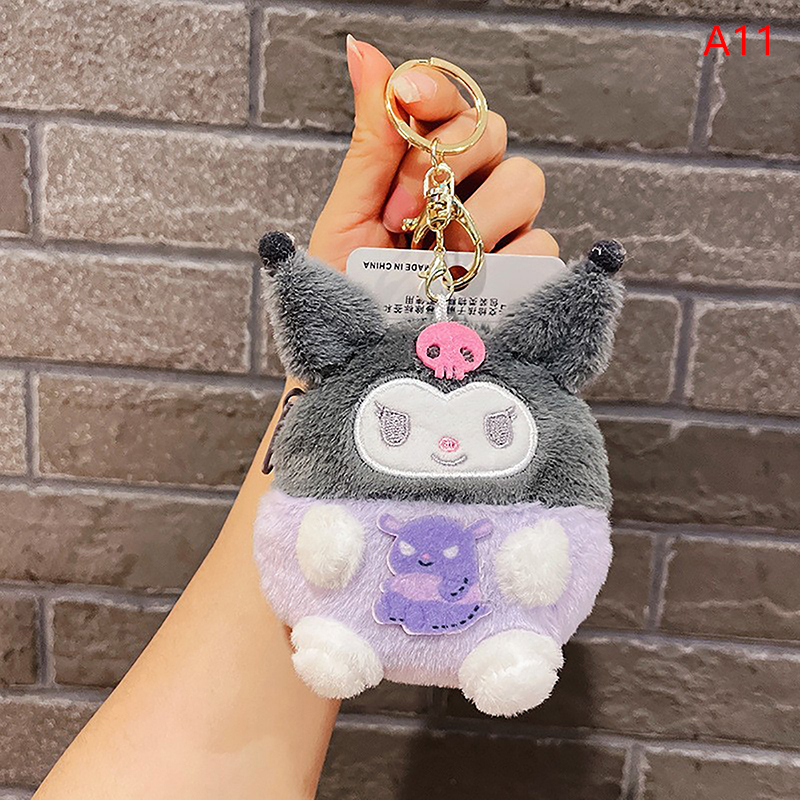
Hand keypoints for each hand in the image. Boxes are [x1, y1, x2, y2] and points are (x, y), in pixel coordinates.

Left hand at [308, 36, 558, 271]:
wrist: (360, 364)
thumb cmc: (347, 292)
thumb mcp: (348, 217)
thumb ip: (371, 141)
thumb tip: (363, 50)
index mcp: (423, 170)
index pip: (449, 104)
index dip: (435, 90)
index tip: (408, 96)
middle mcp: (468, 193)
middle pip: (492, 132)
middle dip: (447, 164)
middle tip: (404, 218)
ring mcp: (500, 234)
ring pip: (525, 181)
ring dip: (475, 217)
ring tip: (436, 263)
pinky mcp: (526, 277)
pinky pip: (539, 244)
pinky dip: (501, 263)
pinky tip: (466, 289)